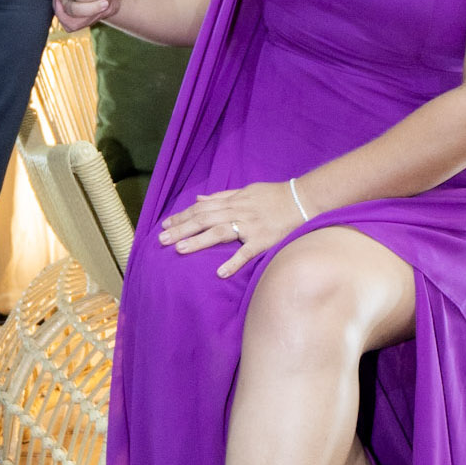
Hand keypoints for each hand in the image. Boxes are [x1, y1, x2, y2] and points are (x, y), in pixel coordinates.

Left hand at [157, 181, 308, 278]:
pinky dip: (234, 262)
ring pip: (220, 232)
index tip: (166, 225)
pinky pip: (247, 252)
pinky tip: (220, 273)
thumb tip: (198, 199)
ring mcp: (251, 226)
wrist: (303, 199)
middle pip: (205, 219)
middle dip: (182, 228)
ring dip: (199, 240)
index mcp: (234, 201)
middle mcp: (239, 211)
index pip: (202, 208)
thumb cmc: (274, 196)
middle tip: (162, 240)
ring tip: (180, 249)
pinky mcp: (264, 240)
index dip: (183, 216)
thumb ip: (222, 196)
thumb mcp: (246, 191)